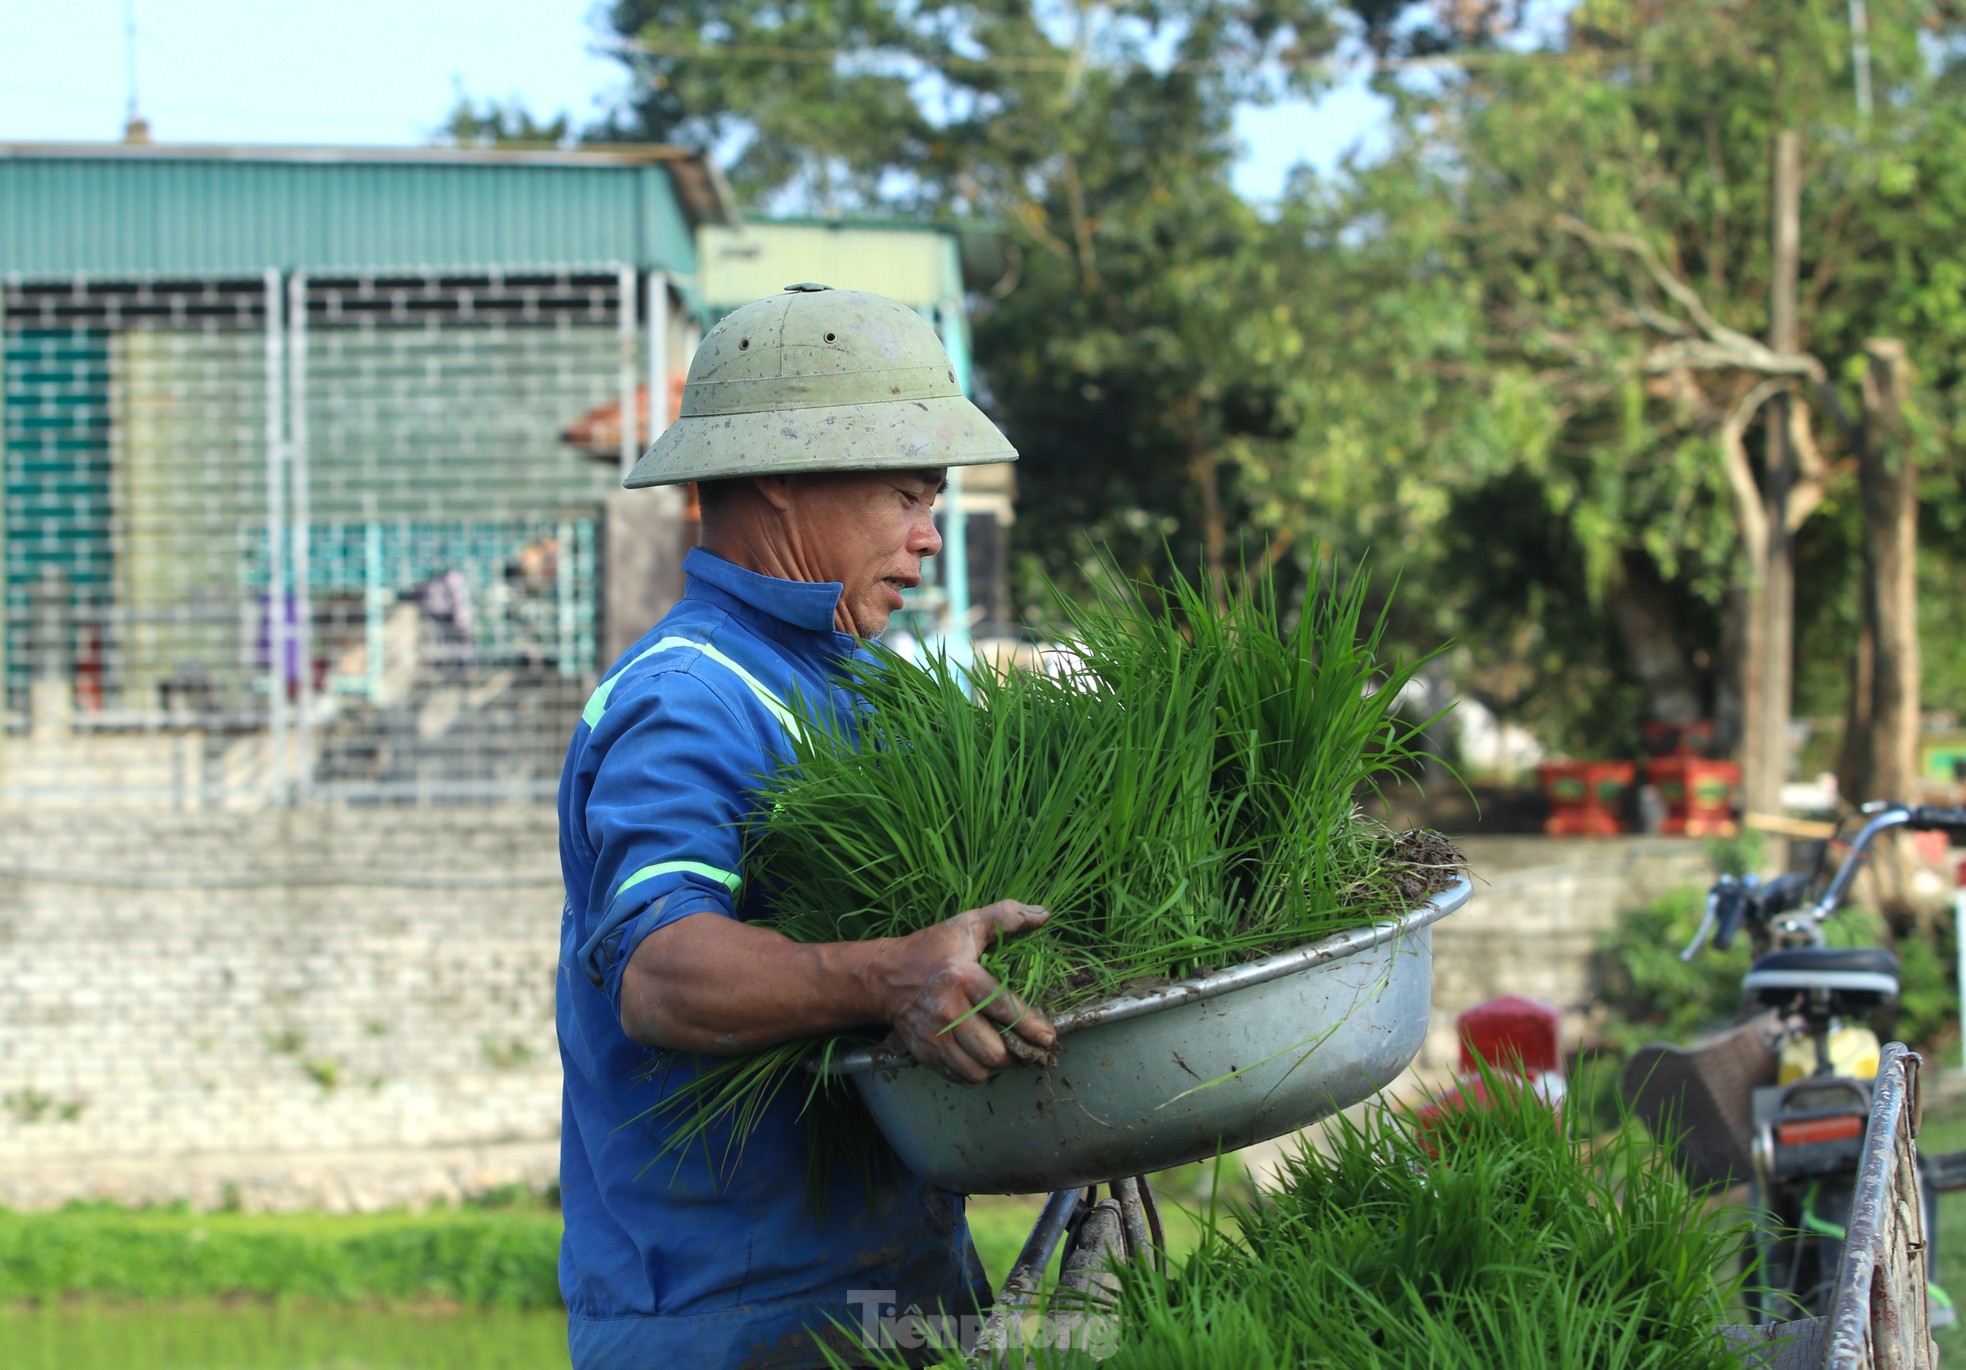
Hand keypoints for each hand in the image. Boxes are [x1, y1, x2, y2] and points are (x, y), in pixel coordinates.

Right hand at [873, 900, 1056, 1083]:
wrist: (884, 977)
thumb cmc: (930, 950)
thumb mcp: (966, 925)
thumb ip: (1005, 916)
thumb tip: (1045, 914)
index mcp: (963, 978)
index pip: (1005, 1009)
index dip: (1031, 1027)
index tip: (1048, 1037)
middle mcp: (948, 1011)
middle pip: (993, 1051)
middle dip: (1016, 1052)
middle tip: (1026, 1046)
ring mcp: (934, 1036)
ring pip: (978, 1070)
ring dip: (996, 1066)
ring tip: (1004, 1052)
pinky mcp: (925, 1053)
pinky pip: (960, 1077)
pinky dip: (976, 1073)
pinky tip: (981, 1057)